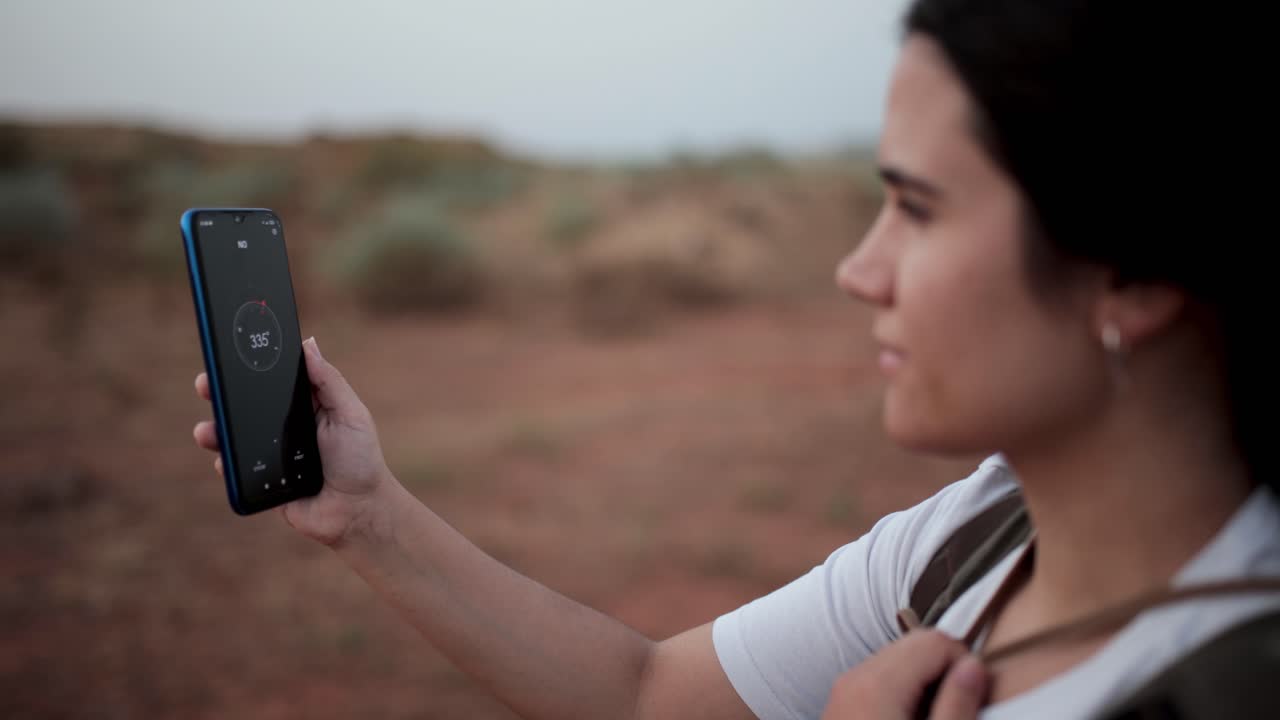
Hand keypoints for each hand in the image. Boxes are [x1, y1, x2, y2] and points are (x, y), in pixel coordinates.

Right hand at [193, 337, 396, 545]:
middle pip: (248, 407)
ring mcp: (271, 454)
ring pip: (236, 438)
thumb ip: (329, 382)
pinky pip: (238, 470)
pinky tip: (223, 460)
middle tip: (206, 384)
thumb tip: (308, 344)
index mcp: (305, 406)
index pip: (273, 382)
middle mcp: (284, 427)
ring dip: (216, 431)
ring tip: (206, 430)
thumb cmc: (360, 460)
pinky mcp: (263, 480)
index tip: (231, 354)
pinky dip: (227, 464)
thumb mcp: (351, 414)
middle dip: (222, 395)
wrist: (358, 511)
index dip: (252, 369)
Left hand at [821, 630, 988, 719]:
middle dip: (943, 668)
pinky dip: (902, 690)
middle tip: (955, 706)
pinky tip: (911, 719)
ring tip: (934, 715)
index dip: (964, 662)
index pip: (934, 640)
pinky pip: (880, 678)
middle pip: (914, 644)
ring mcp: (844, 688)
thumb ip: (956, 704)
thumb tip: (974, 665)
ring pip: (898, 661)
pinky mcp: (840, 702)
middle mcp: (856, 677)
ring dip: (924, 680)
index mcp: (878, 684)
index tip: (974, 694)